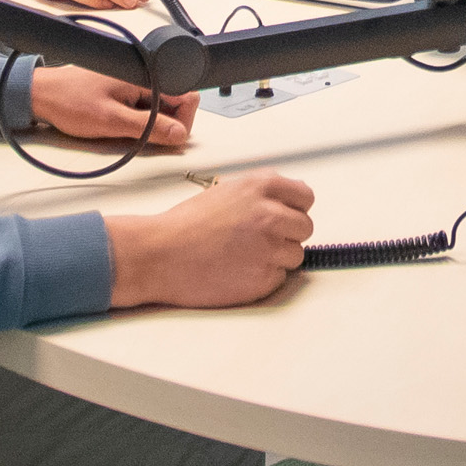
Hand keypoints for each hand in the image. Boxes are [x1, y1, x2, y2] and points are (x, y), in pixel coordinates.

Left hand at [28, 66, 193, 149]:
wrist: (41, 95)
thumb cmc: (69, 100)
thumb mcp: (111, 121)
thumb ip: (148, 128)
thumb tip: (178, 134)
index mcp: (145, 74)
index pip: (187, 96)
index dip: (183, 121)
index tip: (170, 137)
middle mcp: (143, 73)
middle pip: (175, 102)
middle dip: (165, 124)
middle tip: (144, 138)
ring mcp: (134, 80)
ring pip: (159, 105)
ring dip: (149, 123)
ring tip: (125, 129)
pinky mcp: (125, 87)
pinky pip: (143, 105)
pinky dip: (137, 119)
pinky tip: (120, 123)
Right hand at [109, 171, 314, 308]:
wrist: (160, 255)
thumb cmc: (185, 225)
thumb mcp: (226, 191)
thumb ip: (260, 194)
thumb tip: (287, 202)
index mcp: (261, 187)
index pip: (305, 196)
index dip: (295, 208)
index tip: (286, 216)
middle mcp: (271, 215)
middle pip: (305, 227)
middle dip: (287, 234)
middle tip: (260, 240)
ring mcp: (269, 248)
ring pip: (295, 255)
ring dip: (276, 258)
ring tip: (244, 256)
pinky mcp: (263, 278)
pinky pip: (278, 278)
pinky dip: (263, 277)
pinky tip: (238, 271)